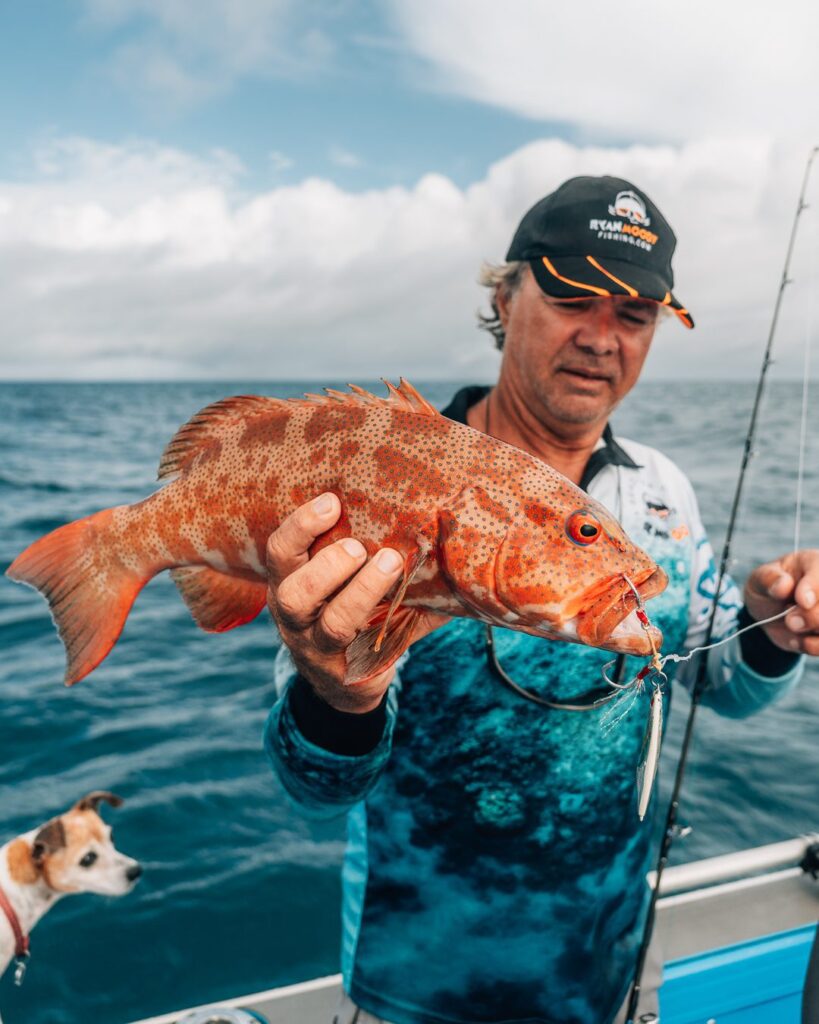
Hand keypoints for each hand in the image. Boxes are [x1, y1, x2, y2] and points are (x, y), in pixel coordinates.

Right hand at [266, 493, 447, 712]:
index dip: (300, 526)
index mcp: (290, 584)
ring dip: (363, 592)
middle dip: (327, 565)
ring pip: (333, 625)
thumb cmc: (351, 614)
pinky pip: (368, 653)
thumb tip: (428, 516)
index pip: (280, 552)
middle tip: (358, 546)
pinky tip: (412, 611)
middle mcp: (295, 618)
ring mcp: (320, 649)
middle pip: (293, 594)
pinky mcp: (349, 674)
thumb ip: (369, 552)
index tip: (332, 502)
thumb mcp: (346, 583)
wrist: (346, 683)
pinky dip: (394, 630)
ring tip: (389, 564)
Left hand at [744, 549, 818, 655]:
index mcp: (815, 563)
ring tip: (794, 630)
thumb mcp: (760, 579)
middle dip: (813, 617)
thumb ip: (769, 579)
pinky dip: (814, 647)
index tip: (802, 601)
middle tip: (791, 620)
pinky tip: (798, 641)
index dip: (814, 590)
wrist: (769, 611)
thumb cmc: (768, 587)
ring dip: (815, 635)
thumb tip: (783, 585)